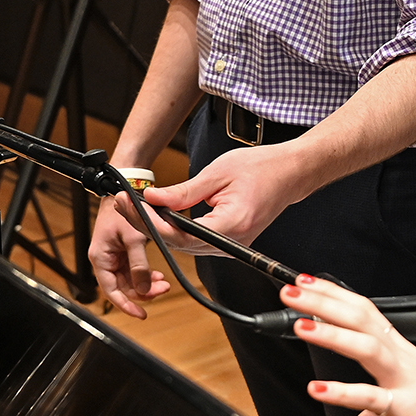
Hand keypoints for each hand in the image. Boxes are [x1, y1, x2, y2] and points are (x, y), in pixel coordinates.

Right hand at [88, 189, 173, 319]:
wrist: (123, 191)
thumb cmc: (122, 210)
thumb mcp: (133, 238)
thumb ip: (139, 265)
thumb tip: (144, 288)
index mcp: (101, 259)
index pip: (111, 292)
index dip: (126, 305)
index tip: (142, 314)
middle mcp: (106, 260)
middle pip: (123, 288)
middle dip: (143, 292)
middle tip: (163, 289)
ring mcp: (114, 257)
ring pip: (130, 280)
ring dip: (146, 284)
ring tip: (163, 283)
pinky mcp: (123, 252)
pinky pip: (133, 270)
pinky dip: (145, 274)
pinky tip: (157, 275)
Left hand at [143, 143, 309, 254]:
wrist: (291, 173)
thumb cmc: (262, 168)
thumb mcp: (217, 173)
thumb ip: (184, 192)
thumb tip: (152, 199)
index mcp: (232, 225)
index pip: (182, 235)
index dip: (153, 223)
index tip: (133, 205)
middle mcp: (232, 244)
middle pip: (179, 244)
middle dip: (148, 224)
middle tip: (123, 203)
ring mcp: (231, 247)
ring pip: (185, 245)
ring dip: (158, 227)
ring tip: (134, 206)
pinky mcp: (229, 243)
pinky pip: (195, 241)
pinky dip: (175, 229)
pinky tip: (158, 214)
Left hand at [286, 276, 415, 415]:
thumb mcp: (408, 414)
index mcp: (402, 353)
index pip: (364, 312)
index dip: (334, 295)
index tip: (306, 282)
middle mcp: (403, 360)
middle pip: (361, 318)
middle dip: (324, 302)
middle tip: (291, 289)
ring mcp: (407, 382)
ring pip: (367, 348)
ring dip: (332, 334)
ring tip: (300, 325)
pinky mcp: (410, 409)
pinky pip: (374, 399)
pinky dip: (344, 394)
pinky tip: (318, 390)